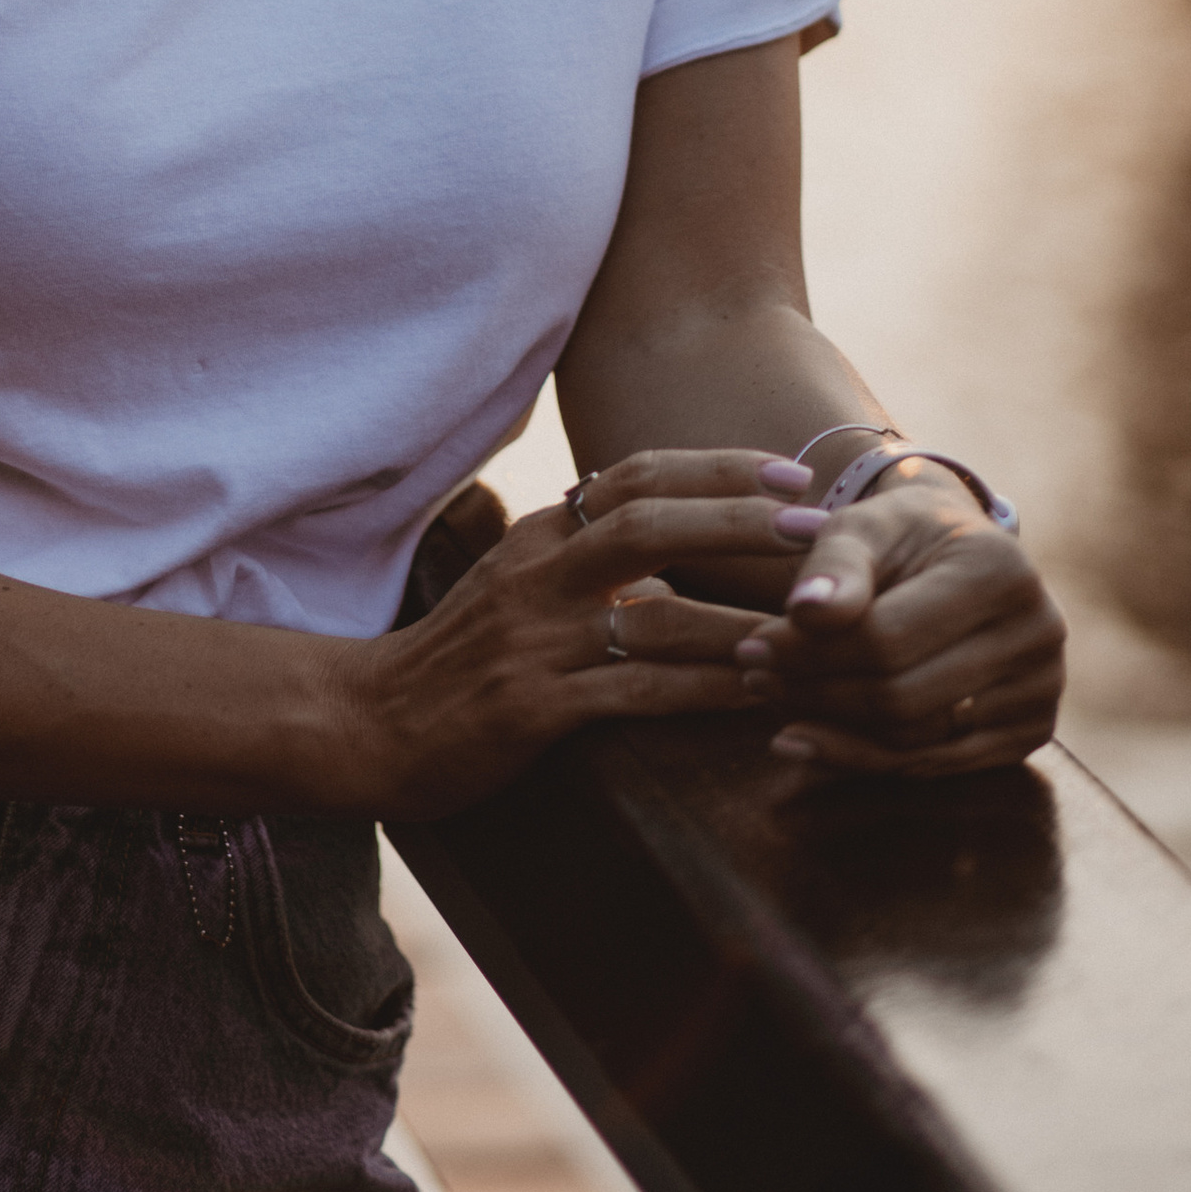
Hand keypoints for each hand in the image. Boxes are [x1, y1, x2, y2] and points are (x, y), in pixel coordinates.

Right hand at [369, 450, 819, 822]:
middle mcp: (538, 573)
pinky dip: (704, 688)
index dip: (718, 470)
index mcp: (539, 534)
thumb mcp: (518, 585)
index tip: (791, 473)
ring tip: (812, 623)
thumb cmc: (461, 656)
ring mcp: (535, 639)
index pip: (635, 476)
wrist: (372, 721)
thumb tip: (680, 554)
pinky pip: (637, 691)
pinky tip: (758, 692)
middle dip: (739, 521)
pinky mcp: (535, 706)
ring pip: (654, 612)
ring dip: (740, 616)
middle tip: (817, 529)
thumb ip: (588, 561)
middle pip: (648, 522)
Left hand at [733, 462, 1066, 778]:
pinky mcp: (1032, 730)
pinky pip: (940, 766)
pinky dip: (868, 759)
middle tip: (754, 677)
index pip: (886, 639)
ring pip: (918, 742)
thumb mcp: (863, 527)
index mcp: (1000, 570)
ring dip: (833, 731)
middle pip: (904, 698)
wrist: (958, 553)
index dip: (809, 652)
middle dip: (815, 693)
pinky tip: (810, 739)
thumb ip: (834, 566)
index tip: (752, 644)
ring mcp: (1044, 689)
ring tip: (773, 703)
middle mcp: (1039, 632)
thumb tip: (804, 613)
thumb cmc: (901, 535)